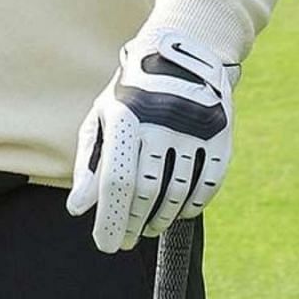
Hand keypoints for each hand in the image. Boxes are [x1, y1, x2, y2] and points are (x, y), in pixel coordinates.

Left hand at [67, 29, 234, 252]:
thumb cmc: (130, 94)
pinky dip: (188, 207)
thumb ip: (90, 164)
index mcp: (125, 117)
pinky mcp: (220, 138)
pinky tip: (174, 213)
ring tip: (146, 228)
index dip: (111, 219)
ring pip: (176, 194)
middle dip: (133, 224)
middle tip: (125, 241)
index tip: (106, 244)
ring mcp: (194, 131)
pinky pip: (205, 186)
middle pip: (146, 193)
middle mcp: (160, 124)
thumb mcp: (103, 119)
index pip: (116, 183)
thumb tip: (77, 209)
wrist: (181, 54)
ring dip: (159, 220)